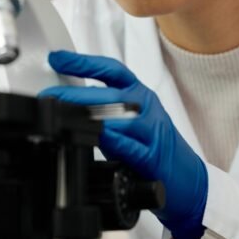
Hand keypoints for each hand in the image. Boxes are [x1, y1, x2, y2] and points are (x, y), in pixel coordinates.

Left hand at [39, 50, 207, 238]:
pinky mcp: (153, 157)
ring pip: (120, 117)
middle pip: (109, 94)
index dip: (83, 62)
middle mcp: (146, 107)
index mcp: (139, 95)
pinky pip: (131, 145)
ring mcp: (152, 131)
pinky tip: (97, 137)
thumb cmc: (153, 148)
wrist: (187, 179)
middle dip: (75, 94)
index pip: (112, 70)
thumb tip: (66, 100)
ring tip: (65, 114)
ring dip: (90, 116)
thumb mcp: (128, 121)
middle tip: (50, 95)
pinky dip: (113, 141)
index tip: (57, 58)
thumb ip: (103, 109)